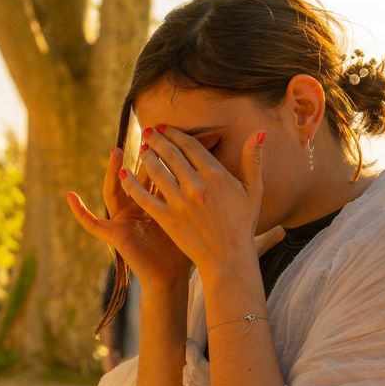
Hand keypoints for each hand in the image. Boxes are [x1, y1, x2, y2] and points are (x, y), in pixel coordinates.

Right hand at [65, 147, 191, 291]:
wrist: (171, 278)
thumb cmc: (185, 249)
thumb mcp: (193, 216)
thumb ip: (201, 194)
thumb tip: (223, 172)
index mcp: (158, 200)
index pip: (159, 170)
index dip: (163, 153)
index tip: (172, 133)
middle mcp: (139, 206)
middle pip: (138, 175)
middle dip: (142, 155)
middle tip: (148, 133)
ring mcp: (124, 218)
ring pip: (114, 190)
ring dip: (113, 171)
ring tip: (116, 151)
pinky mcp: (114, 234)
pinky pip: (93, 223)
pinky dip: (80, 212)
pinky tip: (69, 196)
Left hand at [118, 125, 266, 274]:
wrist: (228, 258)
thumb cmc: (242, 223)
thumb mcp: (253, 190)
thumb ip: (253, 159)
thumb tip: (260, 132)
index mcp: (215, 175)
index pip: (190, 146)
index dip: (176, 134)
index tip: (166, 127)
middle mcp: (195, 185)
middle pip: (170, 154)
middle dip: (157, 140)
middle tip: (149, 132)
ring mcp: (179, 202)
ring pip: (156, 170)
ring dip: (146, 156)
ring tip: (143, 149)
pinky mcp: (166, 218)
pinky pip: (144, 196)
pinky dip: (132, 183)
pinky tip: (124, 174)